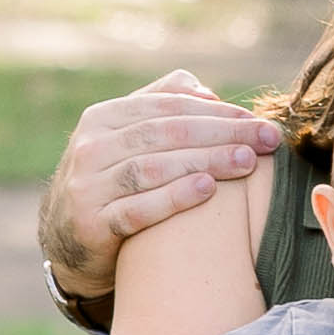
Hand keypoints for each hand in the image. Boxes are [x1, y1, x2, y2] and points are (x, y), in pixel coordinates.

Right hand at [40, 71, 286, 302]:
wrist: (67, 242)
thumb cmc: (112, 184)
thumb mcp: (125, 140)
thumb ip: (161, 108)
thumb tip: (207, 92)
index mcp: (103, 118)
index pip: (169, 106)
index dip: (217, 112)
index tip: (258, 122)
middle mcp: (91, 147)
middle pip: (166, 133)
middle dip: (222, 134)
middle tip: (266, 141)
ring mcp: (87, 186)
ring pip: (154, 167)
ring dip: (206, 161)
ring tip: (247, 162)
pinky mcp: (91, 225)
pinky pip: (137, 209)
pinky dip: (174, 197)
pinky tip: (208, 189)